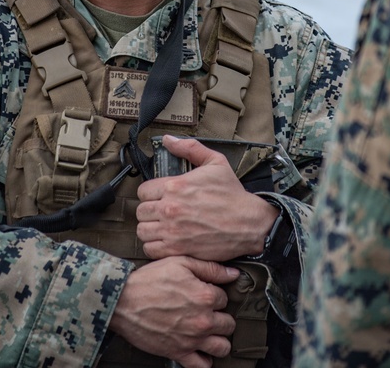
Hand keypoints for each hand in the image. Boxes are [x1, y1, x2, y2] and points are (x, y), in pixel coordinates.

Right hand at [110, 256, 239, 367]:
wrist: (122, 301)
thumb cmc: (149, 280)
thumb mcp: (180, 263)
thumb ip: (210, 268)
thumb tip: (233, 274)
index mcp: (205, 296)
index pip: (225, 299)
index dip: (215, 295)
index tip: (205, 294)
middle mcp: (202, 320)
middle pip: (229, 324)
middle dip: (221, 317)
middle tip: (208, 313)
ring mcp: (191, 339)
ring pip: (222, 347)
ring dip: (219, 340)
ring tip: (210, 333)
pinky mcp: (178, 353)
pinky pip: (202, 366)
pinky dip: (205, 360)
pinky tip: (200, 350)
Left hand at [136, 135, 280, 260]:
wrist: (248, 223)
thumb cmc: (232, 194)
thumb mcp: (215, 162)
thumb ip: (190, 148)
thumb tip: (168, 140)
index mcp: (175, 186)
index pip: (143, 191)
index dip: (150, 193)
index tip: (159, 196)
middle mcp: (170, 208)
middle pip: (141, 211)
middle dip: (150, 211)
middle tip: (161, 212)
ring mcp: (172, 230)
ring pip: (142, 231)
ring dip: (150, 228)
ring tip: (161, 226)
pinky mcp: (178, 249)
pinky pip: (151, 249)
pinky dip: (154, 246)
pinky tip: (164, 240)